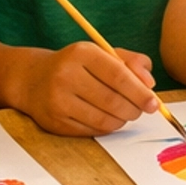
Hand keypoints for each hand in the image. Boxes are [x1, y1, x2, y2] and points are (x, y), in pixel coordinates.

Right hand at [17, 43, 157, 136]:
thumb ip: (131, 62)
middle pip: (112, 100)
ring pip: (104, 119)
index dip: (140, 92)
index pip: (118, 75)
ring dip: (122, 120)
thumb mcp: (102, 54)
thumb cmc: (76, 65)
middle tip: (141, 110)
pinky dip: (107, 128)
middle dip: (134, 109)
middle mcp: (66, 75)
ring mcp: (58, 100)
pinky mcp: (54, 122)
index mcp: (81, 53)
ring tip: (125, 113)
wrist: (32, 79)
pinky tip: (108, 119)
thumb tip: (150, 84)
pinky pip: (92, 131)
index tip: (154, 103)